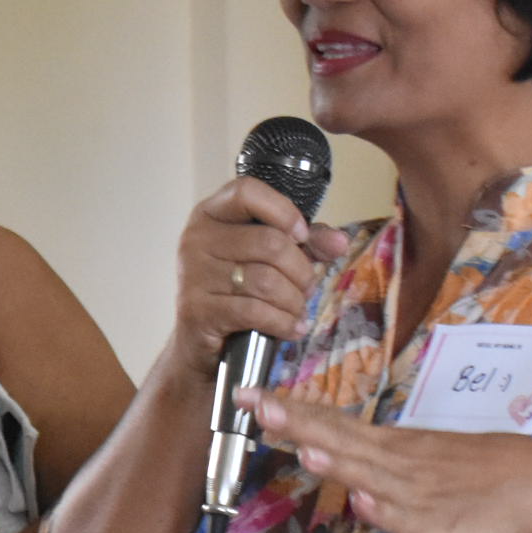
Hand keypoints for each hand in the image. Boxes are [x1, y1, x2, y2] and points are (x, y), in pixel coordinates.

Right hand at [167, 177, 347, 386]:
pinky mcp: (197, 310)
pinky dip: (283, 322)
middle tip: (307, 287)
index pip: (246, 191)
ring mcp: (193, 275)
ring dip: (294, 300)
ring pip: (266, 281)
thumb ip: (304, 242)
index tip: (301, 235)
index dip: (282, 210)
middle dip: (301, 270)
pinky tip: (293, 328)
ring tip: (297, 309)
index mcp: (211, 215)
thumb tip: (338, 243)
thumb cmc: (236, 290)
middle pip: (269, 242)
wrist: (198, 341)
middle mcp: (196, 239)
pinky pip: (255, 312)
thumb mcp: (268, 257)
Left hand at [250, 388, 531, 532]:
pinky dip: (385, 509)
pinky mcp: (439, 525)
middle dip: (298, 422)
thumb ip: (381, 471)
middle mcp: (400, 463)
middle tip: (256, 403)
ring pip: (372, 474)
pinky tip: (361, 500)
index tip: (251, 396)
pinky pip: (408, 518)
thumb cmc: (480, 474)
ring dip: (337, 459)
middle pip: (343, 439)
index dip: (293, 411)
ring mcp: (419, 493)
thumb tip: (342, 474)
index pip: (335, 424)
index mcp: (394, 447)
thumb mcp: (424, 466)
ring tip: (302, 444)